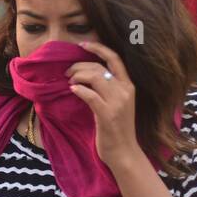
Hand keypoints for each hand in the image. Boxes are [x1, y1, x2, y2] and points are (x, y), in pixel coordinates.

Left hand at [66, 41, 143, 170]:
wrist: (124, 152)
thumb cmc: (117, 129)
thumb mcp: (117, 103)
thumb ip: (108, 88)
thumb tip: (87, 74)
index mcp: (129, 86)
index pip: (115, 58)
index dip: (98, 48)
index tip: (82, 44)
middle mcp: (125, 90)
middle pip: (98, 67)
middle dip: (79, 66)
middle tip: (67, 72)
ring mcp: (118, 102)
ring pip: (93, 77)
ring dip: (77, 76)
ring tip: (69, 82)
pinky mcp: (108, 114)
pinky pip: (89, 95)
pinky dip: (79, 90)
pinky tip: (72, 90)